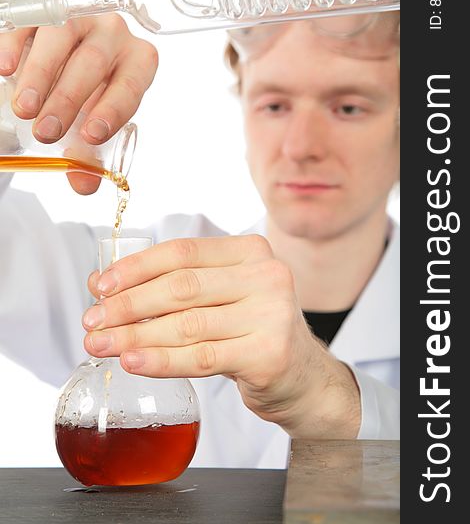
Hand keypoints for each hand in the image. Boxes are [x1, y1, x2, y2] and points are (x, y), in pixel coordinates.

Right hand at [0, 16, 157, 193]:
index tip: (90, 135)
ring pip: (61, 37)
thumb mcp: (94, 123)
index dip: (112, 111)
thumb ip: (89, 154)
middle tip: (46, 131)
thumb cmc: (91, 95)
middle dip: (68, 99)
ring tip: (25, 108)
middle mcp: (114, 34)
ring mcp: (80, 17)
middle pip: (93, 63)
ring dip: (41, 75)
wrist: (71, 61)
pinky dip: (15, 44)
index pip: (130, 87)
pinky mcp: (46, 8)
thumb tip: (84, 184)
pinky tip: (5, 68)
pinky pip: (31, 19)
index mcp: (138, 63)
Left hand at [83, 235, 360, 438]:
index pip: (183, 251)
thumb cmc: (253, 331)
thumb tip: (102, 285)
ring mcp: (273, 314)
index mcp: (251, 251)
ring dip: (136, 336)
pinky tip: (133, 363)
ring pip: (188, 324)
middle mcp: (267, 275)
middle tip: (92, 322)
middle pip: (182, 287)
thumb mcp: (220, 298)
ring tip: (101, 345)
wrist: (303, 376)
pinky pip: (203, 357)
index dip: (136, 267)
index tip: (100, 287)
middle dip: (129, 305)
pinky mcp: (270, 354)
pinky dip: (162, 361)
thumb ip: (171, 287)